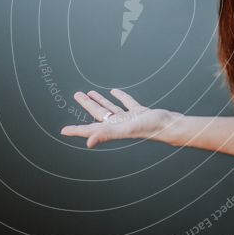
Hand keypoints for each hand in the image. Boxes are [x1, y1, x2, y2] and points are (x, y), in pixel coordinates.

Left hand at [60, 89, 179, 147]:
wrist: (169, 125)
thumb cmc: (148, 128)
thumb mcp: (124, 130)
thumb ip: (105, 135)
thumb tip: (88, 142)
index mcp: (112, 129)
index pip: (90, 129)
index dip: (76, 130)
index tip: (63, 131)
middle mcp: (119, 125)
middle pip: (98, 114)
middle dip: (86, 105)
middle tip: (76, 95)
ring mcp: (129, 118)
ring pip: (111, 108)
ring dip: (100, 100)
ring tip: (90, 92)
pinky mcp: (139, 112)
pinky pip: (126, 103)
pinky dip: (120, 97)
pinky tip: (114, 92)